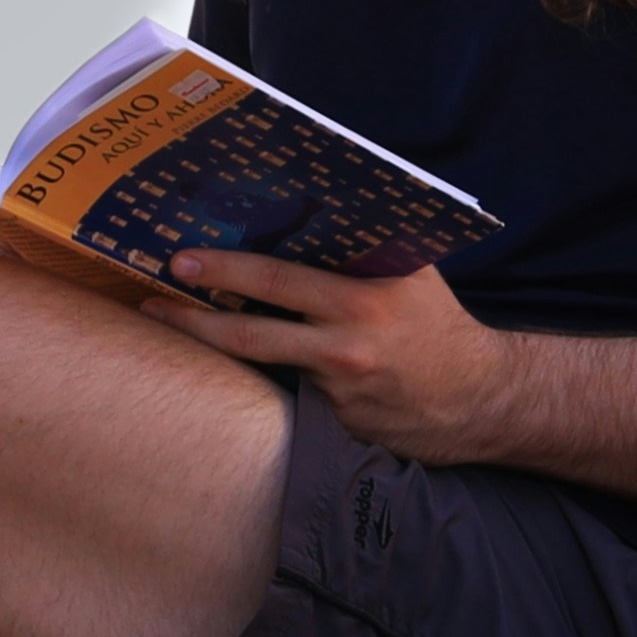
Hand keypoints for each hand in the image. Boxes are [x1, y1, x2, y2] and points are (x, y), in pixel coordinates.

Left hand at [143, 244, 524, 463]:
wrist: (483, 401)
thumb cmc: (439, 324)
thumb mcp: (413, 273)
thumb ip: (364, 247)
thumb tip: (308, 210)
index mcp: (365, 297)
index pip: (279, 279)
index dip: (224, 270)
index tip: (180, 259)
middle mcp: (348, 344)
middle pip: (250, 330)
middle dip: (193, 314)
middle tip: (153, 299)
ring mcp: (338, 391)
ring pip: (264, 366)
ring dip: (216, 345)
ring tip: (174, 324)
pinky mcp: (337, 426)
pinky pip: (291, 396)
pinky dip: (268, 380)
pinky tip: (246, 372)